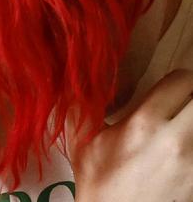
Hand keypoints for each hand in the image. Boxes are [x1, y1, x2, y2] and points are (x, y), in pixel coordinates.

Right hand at [67, 69, 192, 201]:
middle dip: (191, 100)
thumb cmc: (99, 182)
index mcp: (145, 123)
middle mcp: (176, 140)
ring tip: (180, 130)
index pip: (183, 80)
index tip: (167, 92)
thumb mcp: (81, 141)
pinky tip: (182, 153)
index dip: (176, 82)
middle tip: (178, 109)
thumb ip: (81, 105)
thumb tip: (76, 76)